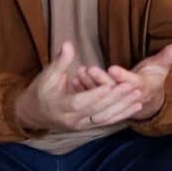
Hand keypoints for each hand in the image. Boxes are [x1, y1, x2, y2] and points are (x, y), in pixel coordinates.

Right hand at [14, 42, 144, 132]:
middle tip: (132, 88)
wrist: (33, 114)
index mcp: (60, 106)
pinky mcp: (87, 126)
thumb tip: (67, 44)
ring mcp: (80, 125)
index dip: (96, 94)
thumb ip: (60, 61)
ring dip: (122, 108)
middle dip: (115, 100)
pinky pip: (106, 121)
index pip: (80, 102)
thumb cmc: (40, 91)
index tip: (112, 84)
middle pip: (97, 111)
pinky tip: (135, 107)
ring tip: (138, 97)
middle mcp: (72, 119)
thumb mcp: (47, 75)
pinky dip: (121, 114)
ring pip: (104, 118)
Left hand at [76, 42, 171, 120]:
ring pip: (101, 94)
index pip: (131, 82)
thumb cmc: (153, 79)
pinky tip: (74, 79)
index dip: (122, 76)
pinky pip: (94, 96)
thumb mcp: (161, 67)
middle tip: (90, 69)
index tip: (112, 68)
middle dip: (101, 80)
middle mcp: (126, 95)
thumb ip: (169, 55)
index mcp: (141, 87)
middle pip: (113, 89)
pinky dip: (84, 88)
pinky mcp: (107, 101)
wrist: (147, 100)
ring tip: (79, 73)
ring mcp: (116, 100)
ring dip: (89, 84)